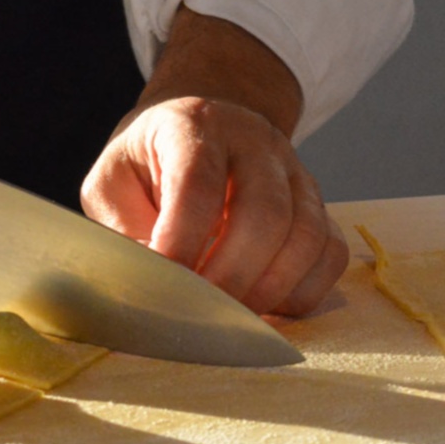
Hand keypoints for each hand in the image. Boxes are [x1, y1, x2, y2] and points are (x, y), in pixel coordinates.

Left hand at [83, 9, 348, 316]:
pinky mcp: (320, 208)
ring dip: (268, 290)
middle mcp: (257, 143)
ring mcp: (297, 175)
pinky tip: (265, 306)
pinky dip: (301, 292)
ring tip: (230, 317)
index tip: (164, 285)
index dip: (183, 241)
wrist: (204, 130)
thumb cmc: (150, 165)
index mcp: (196, 126)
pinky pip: (330, 255)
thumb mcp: (114, 182)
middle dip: (231, 276)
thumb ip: (124, 229)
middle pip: (266, 213)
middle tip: (200, 313)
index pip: (198, 183)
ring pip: (307, 237)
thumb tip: (152, 286)